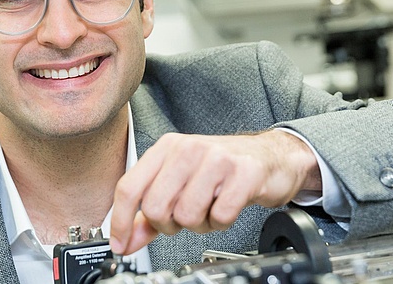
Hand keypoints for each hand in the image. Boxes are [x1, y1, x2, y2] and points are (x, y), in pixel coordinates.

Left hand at [109, 130, 320, 254]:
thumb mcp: (181, 182)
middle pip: (155, 207)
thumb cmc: (223, 168)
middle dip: (168, 225)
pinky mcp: (243, 174)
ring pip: (187, 215)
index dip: (121, 222)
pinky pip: (220, 216)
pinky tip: (226, 207)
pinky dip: (221, 222)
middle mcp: (188, 149)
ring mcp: (216, 159)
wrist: (272, 155)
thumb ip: (150, 212)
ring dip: (199, 224)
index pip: (129, 187)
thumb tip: (126, 239)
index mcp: (166, 147)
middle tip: (184, 218)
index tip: (120, 244)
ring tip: (209, 208)